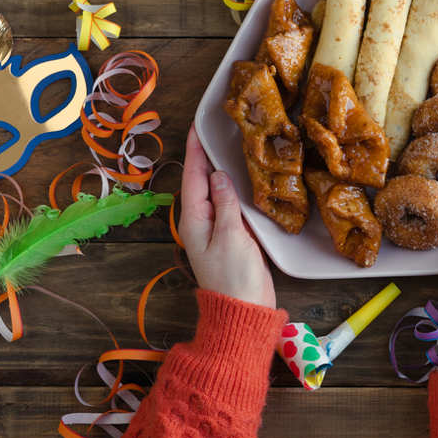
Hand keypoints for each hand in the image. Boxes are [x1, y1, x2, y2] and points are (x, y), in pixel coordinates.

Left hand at [179, 125, 276, 307]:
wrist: (244, 310)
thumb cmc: (234, 277)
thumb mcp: (231, 236)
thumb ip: (225, 203)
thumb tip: (218, 175)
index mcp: (194, 220)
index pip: (192, 177)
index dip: (195, 151)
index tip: (197, 126)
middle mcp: (202, 221)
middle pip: (201, 182)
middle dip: (206, 156)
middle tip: (215, 129)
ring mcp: (217, 229)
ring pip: (216, 192)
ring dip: (221, 171)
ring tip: (229, 146)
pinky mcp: (233, 236)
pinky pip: (230, 204)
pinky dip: (235, 188)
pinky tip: (245, 179)